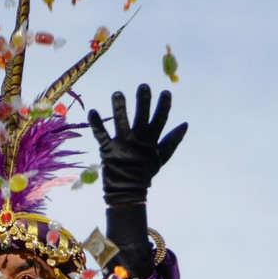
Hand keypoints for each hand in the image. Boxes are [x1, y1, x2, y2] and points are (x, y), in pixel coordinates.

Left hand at [87, 84, 186, 205]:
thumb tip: (185, 124)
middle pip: (141, 117)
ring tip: (117, 93)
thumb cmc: (145, 172)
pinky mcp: (107, 149)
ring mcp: (122, 144)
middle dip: (143, 101)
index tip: (166, 92)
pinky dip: (96, 124)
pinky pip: (101, 135)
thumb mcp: (161, 157)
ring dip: (119, 107)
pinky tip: (92, 111)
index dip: (163, 106)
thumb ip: (172, 141)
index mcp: (151, 141)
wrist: (128, 191)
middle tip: (143, 86)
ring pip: (121, 122)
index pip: (160, 120)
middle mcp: (137, 140)